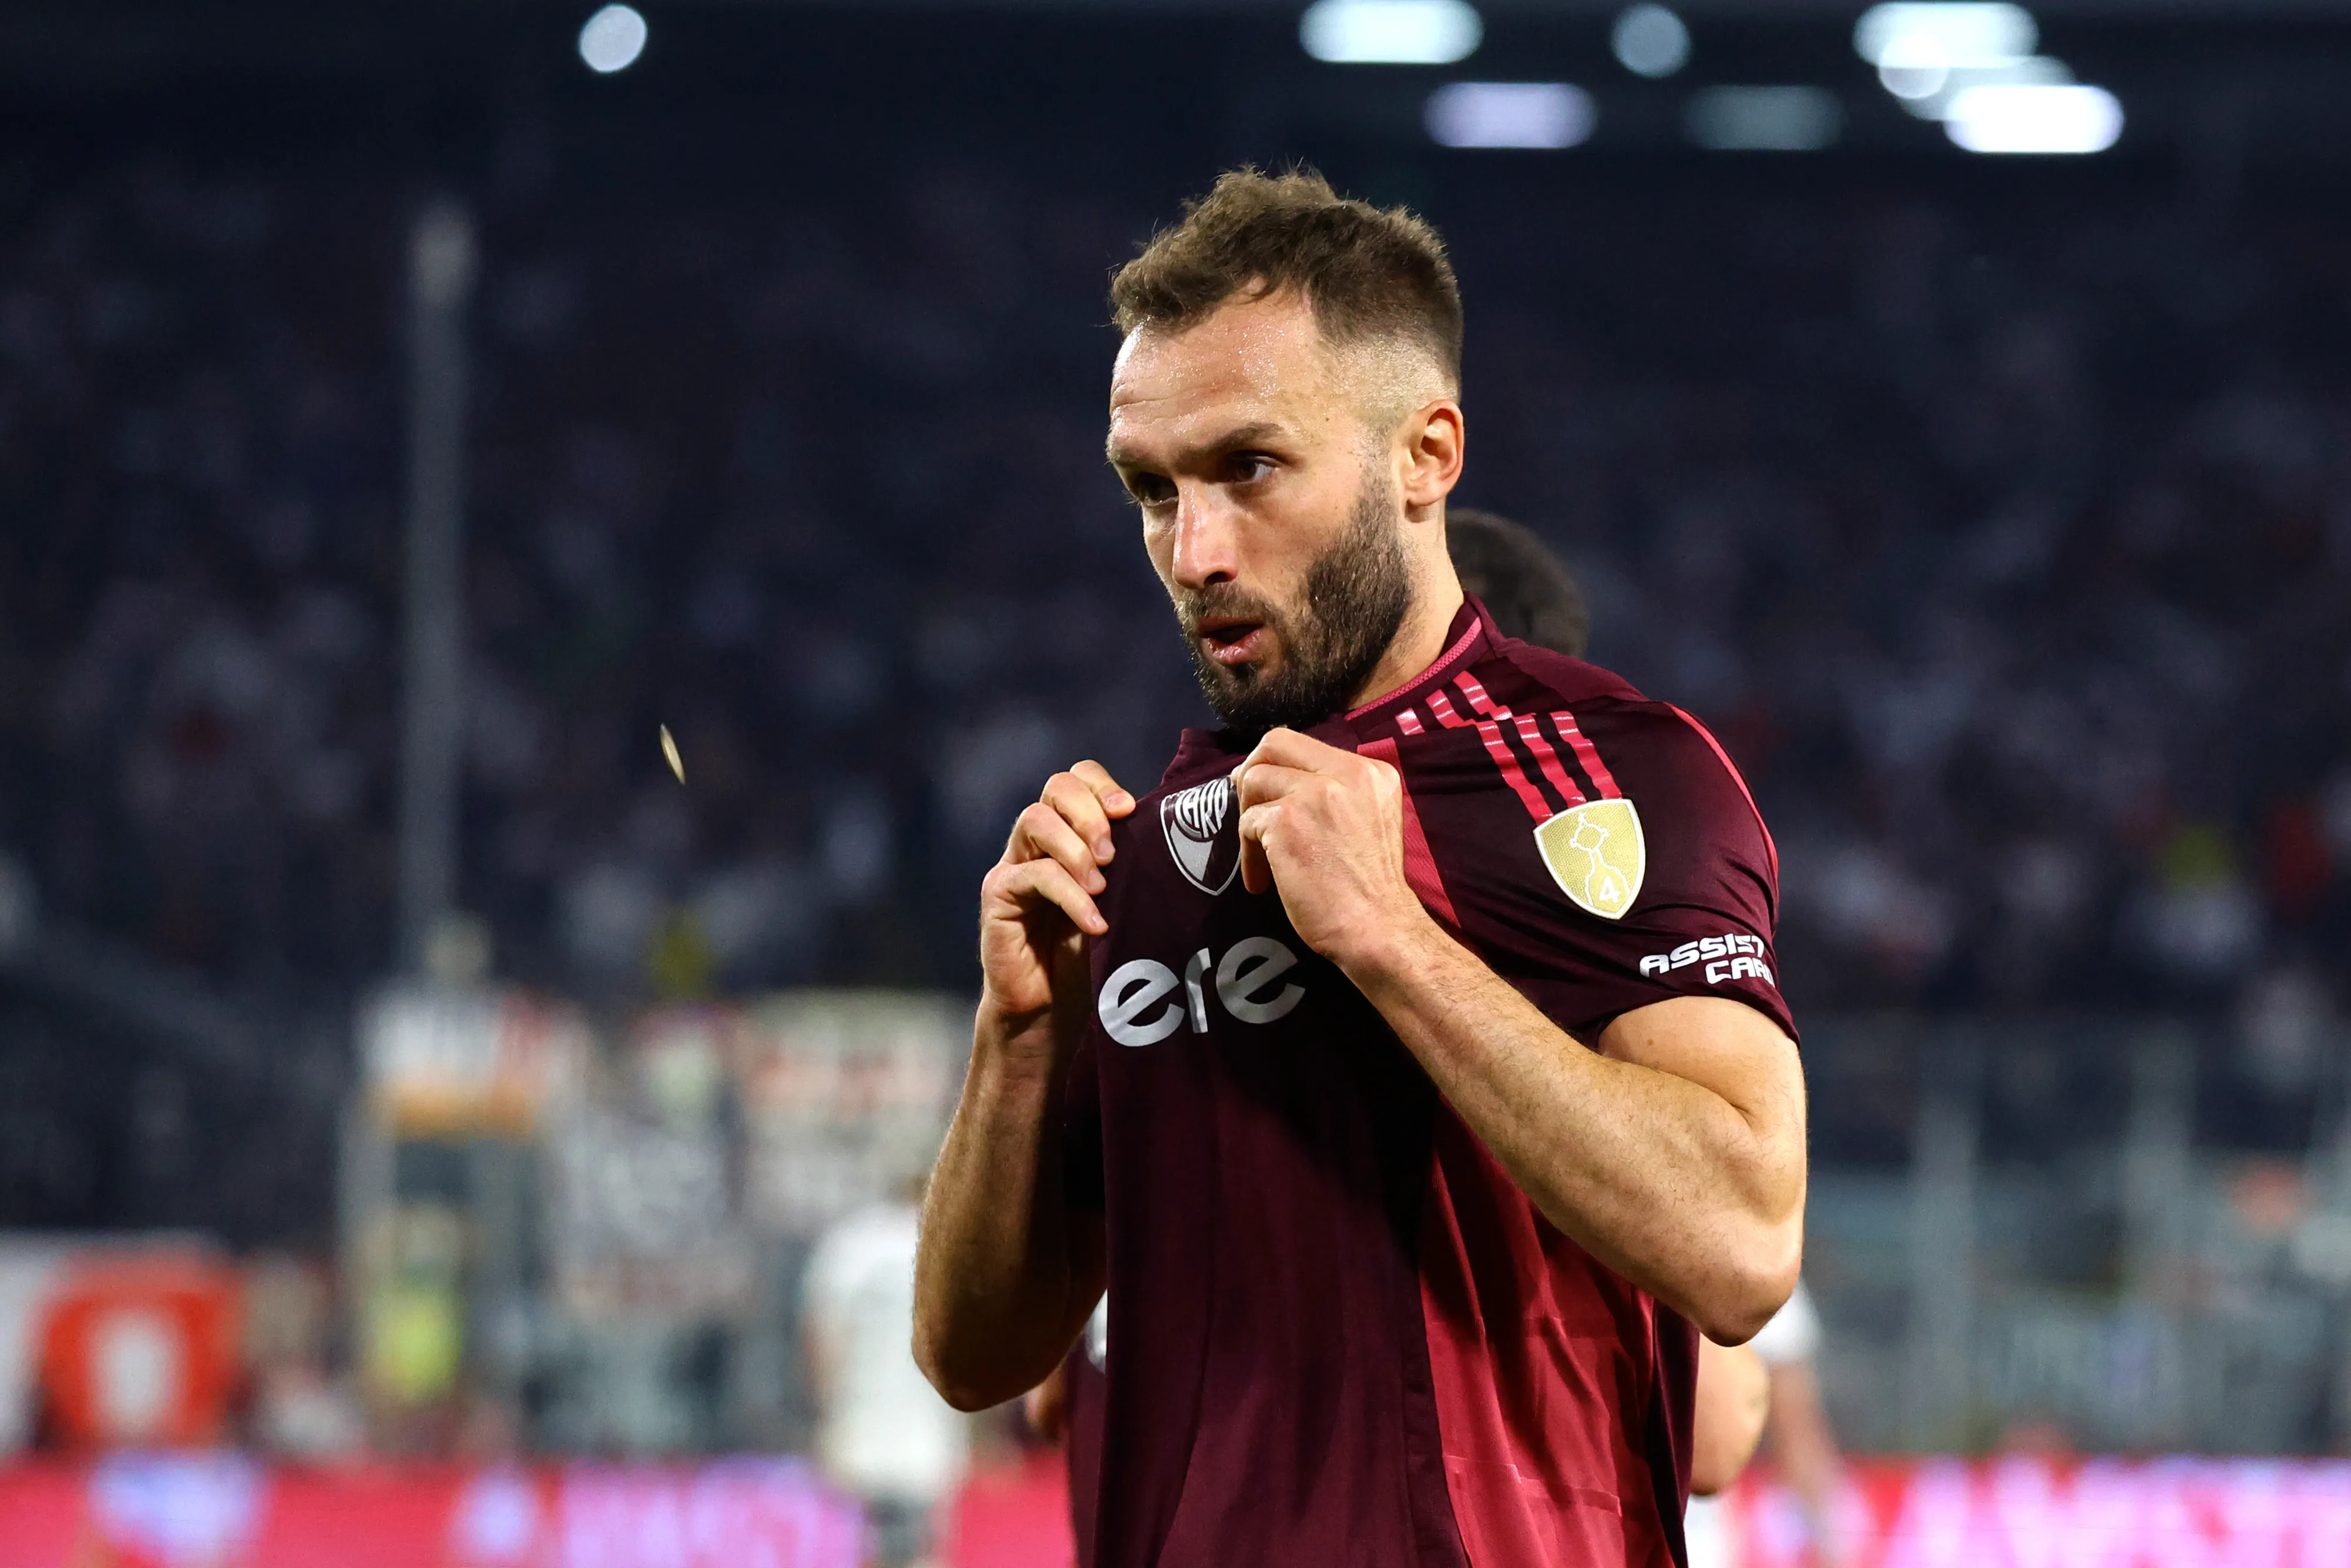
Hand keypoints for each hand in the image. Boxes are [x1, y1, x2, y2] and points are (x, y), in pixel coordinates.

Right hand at [978, 762, 1134, 1022]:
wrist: (1049, 1011)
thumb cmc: (1091, 957)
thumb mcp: (1120, 902)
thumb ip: (1130, 865)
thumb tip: (1171, 833)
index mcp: (1069, 833)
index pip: (1077, 779)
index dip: (1102, 786)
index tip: (1131, 810)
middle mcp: (1037, 841)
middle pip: (1055, 787)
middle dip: (1090, 812)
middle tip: (1113, 855)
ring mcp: (1014, 865)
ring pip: (1035, 820)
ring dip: (1076, 849)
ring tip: (1102, 888)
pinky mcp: (998, 895)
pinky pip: (1033, 876)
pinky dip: (1070, 896)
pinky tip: (1095, 922)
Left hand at [1233, 729, 1431, 972]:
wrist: (1378, 928)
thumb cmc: (1370, 888)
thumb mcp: (1369, 819)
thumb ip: (1336, 794)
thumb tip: (1277, 779)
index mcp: (1370, 772)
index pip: (1305, 744)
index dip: (1277, 764)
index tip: (1267, 793)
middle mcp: (1347, 773)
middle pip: (1275, 743)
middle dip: (1251, 772)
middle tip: (1248, 808)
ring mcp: (1315, 794)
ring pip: (1253, 780)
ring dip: (1249, 820)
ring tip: (1261, 858)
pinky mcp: (1287, 821)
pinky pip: (1248, 822)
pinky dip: (1249, 854)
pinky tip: (1263, 882)